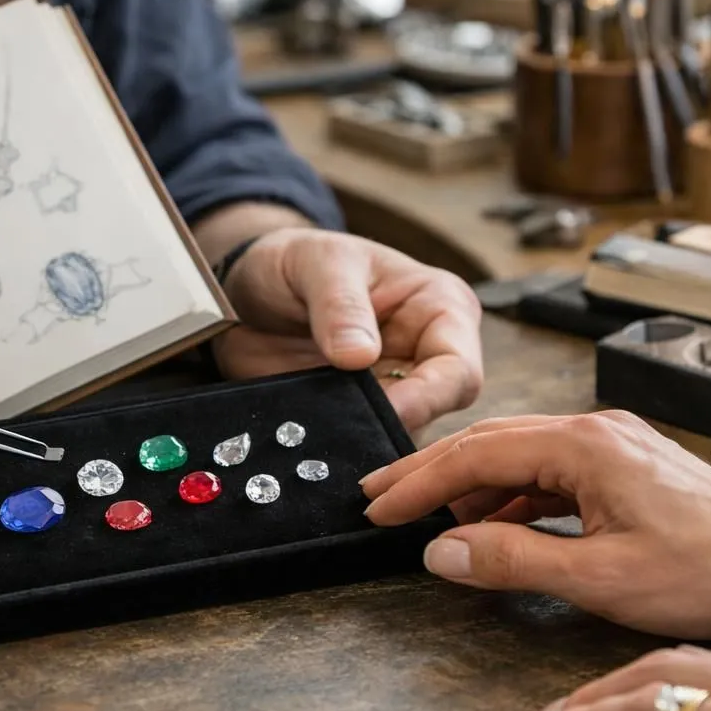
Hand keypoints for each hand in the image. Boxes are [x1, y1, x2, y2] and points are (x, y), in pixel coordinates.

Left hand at [215, 228, 482, 430]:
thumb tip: (359, 356)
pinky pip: (361, 447)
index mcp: (441, 309)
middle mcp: (427, 357)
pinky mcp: (358, 417)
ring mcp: (393, 392)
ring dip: (364, 446)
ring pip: (399, 439)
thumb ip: (339, 304)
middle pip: (437, 416)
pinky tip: (311, 449)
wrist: (250, 285)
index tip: (382, 410)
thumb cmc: (299, 259)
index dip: (428, 397)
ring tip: (322, 444)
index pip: (459, 369)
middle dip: (395, 430)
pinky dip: (338, 451)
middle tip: (348, 440)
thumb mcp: (319, 263)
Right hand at [362, 411, 710, 641]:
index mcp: (584, 445)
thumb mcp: (597, 576)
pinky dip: (512, 495)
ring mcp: (614, 446)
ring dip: (470, 484)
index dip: (419, 483)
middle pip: (491, 442)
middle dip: (431, 473)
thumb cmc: (709, 572)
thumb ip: (510, 560)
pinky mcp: (626, 467)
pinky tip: (494, 522)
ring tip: (427, 515)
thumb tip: (441, 551)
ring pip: (519, 454)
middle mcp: (596, 430)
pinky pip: (551, 471)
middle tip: (381, 497)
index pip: (476, 453)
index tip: (379, 506)